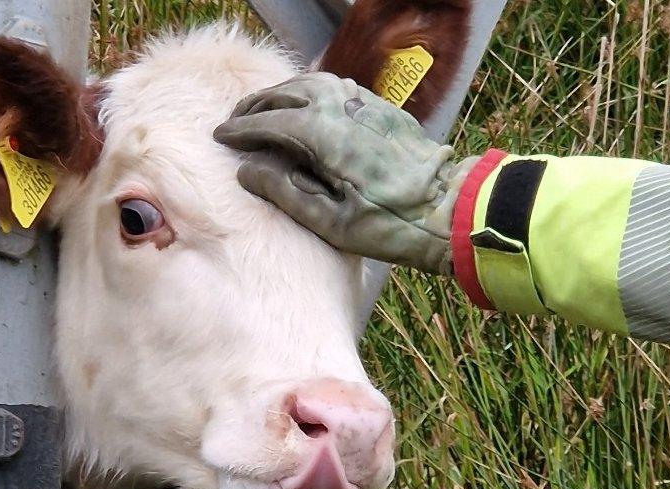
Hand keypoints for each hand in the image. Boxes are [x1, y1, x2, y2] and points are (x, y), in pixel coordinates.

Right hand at [214, 72, 476, 274]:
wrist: (450, 209)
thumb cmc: (389, 224)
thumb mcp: (329, 222)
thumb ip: (284, 191)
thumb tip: (248, 171)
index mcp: (323, 134)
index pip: (268, 122)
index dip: (240, 129)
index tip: (220, 136)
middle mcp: (341, 108)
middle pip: (286, 94)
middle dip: (256, 105)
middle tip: (235, 119)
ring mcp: (364, 104)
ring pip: (311, 82)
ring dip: (282, 92)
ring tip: (264, 107)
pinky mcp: (381, 109)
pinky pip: (336, 87)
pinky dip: (310, 91)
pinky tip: (306, 104)